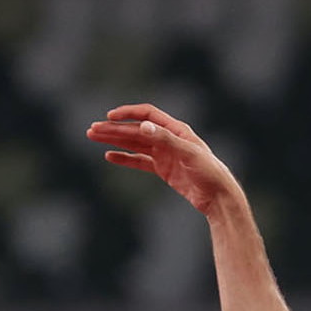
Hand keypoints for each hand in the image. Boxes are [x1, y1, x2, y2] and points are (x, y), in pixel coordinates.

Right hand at [86, 102, 242, 215]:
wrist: (218, 197)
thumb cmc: (209, 172)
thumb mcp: (188, 154)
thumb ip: (166, 140)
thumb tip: (144, 126)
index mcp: (176, 129)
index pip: (147, 114)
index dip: (128, 114)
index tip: (109, 117)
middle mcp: (168, 138)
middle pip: (136, 130)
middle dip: (113, 129)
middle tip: (92, 130)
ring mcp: (164, 154)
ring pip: (135, 144)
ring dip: (115, 141)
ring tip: (94, 138)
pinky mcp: (163, 169)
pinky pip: (140, 161)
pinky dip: (125, 158)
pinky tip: (110, 156)